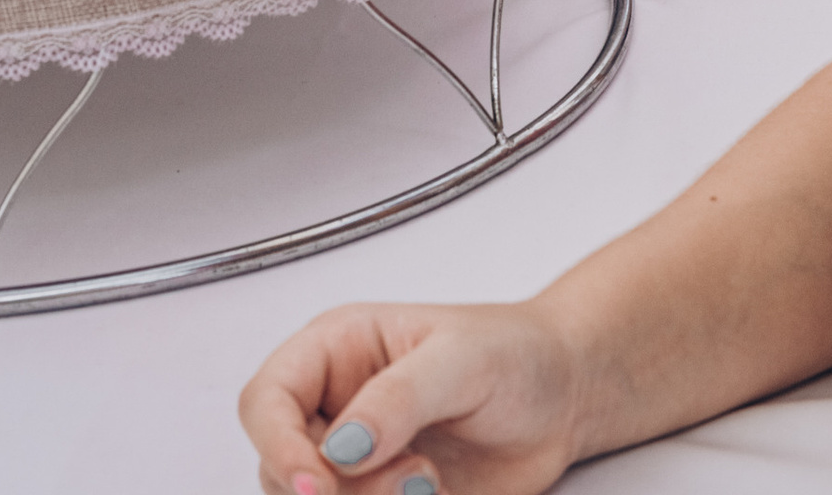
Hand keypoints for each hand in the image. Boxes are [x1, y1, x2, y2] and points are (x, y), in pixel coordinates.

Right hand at [240, 299, 584, 494]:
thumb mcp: (460, 359)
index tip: (317, 484)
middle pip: (281, 469)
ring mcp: (359, 463)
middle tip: (409, 480)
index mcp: (337, 350)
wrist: (564, 402)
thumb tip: (342, 444)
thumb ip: (398, 397)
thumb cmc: (515, 354)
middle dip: (336, 489)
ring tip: (429, 484)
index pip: (266, 400)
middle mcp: (336, 409)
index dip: (278, 445)